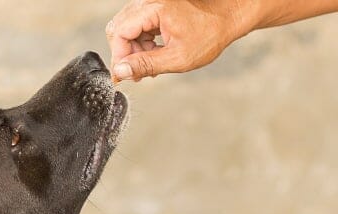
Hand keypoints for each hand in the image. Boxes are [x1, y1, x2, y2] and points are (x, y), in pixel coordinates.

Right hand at [106, 0, 247, 81]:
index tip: (124, 74)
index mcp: (155, 8)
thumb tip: (120, 71)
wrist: (226, 19)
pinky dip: (140, 42)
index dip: (119, 56)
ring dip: (133, 49)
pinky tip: (153, 54)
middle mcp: (149, 1)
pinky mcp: (154, 9)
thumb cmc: (209, 35)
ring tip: (150, 64)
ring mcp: (151, 4)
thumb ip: (146, 65)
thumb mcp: (177, 58)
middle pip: (119, 29)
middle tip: (136, 72)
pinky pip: (136, 26)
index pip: (120, 32)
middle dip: (125, 53)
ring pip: (126, 28)